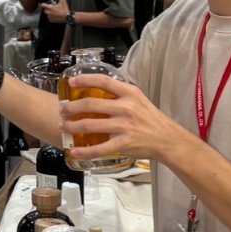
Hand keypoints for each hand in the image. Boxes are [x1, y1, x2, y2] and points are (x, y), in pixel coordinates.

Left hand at [42, 0, 69, 23]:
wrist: (67, 17)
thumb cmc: (65, 9)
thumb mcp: (63, 1)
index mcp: (50, 8)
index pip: (43, 5)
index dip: (42, 4)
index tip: (42, 4)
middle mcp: (49, 12)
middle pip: (45, 10)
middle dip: (47, 9)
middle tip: (51, 8)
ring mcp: (50, 17)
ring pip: (47, 14)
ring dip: (49, 13)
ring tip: (53, 12)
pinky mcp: (52, 20)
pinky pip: (49, 18)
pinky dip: (51, 17)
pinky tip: (54, 16)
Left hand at [59, 73, 180, 163]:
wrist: (167, 139)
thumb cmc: (150, 119)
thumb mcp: (138, 99)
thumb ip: (120, 94)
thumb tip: (97, 90)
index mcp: (129, 93)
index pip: (103, 81)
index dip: (85, 80)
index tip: (71, 82)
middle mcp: (125, 107)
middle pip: (91, 103)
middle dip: (72, 107)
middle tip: (62, 110)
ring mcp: (124, 126)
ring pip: (91, 125)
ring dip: (73, 126)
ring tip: (63, 127)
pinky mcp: (124, 143)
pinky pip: (99, 148)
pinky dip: (84, 151)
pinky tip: (74, 151)